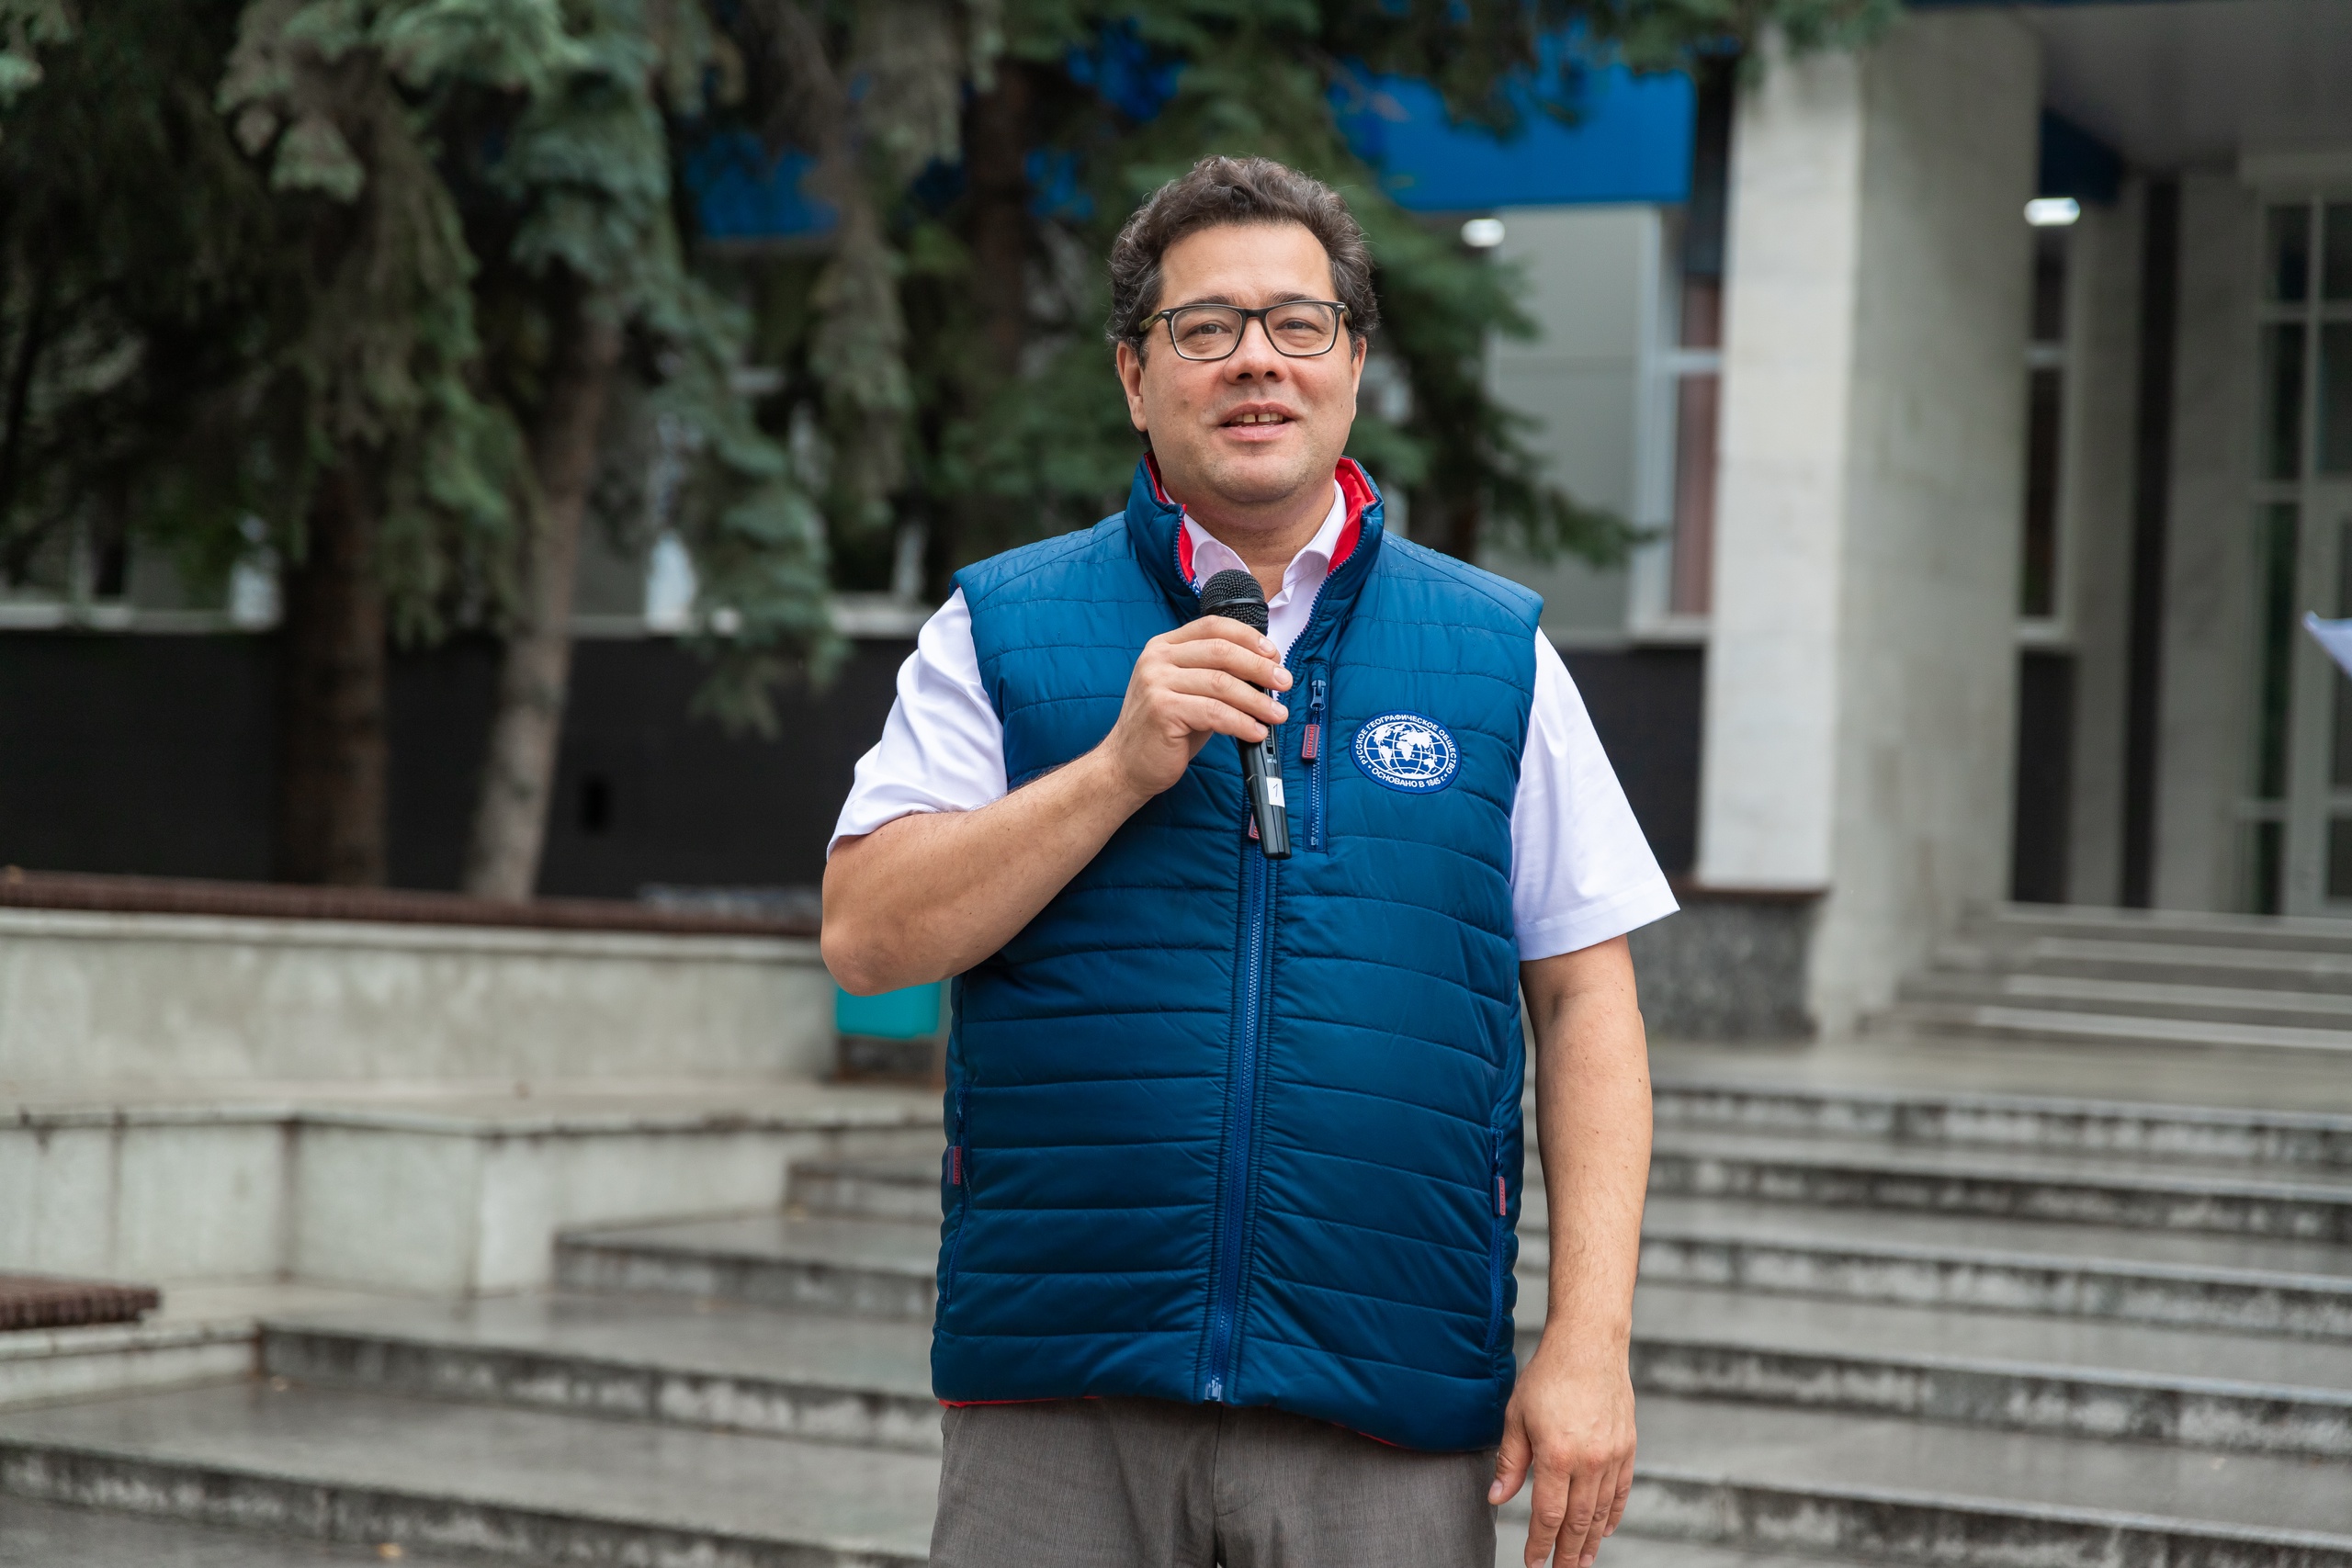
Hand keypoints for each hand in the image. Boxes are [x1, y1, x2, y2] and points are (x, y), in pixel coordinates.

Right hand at [1095, 615, 1291, 800]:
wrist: (1125, 764)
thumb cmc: (1163, 730)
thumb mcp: (1188, 692)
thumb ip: (1216, 675)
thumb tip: (1264, 673)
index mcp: (1164, 647)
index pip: (1213, 627)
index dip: (1248, 637)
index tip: (1274, 655)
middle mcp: (1157, 659)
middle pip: (1221, 651)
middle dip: (1260, 668)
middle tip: (1284, 683)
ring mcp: (1156, 683)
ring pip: (1221, 683)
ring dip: (1257, 700)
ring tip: (1277, 714)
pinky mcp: (1162, 710)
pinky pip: (1214, 713)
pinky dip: (1241, 723)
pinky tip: (1255, 732)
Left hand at [1489, 1341, 1636, 1567]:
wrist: (1589, 1345)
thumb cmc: (1548, 1376)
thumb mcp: (1516, 1417)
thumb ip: (1510, 1463)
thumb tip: (1496, 1499)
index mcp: (1557, 1455)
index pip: (1548, 1515)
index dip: (1539, 1543)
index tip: (1532, 1562)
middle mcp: (1589, 1461)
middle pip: (1578, 1522)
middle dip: (1568, 1553)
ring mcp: (1612, 1455)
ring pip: (1601, 1512)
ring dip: (1591, 1541)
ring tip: (1582, 1561)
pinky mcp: (1627, 1447)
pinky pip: (1621, 1491)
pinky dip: (1613, 1514)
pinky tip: (1604, 1529)